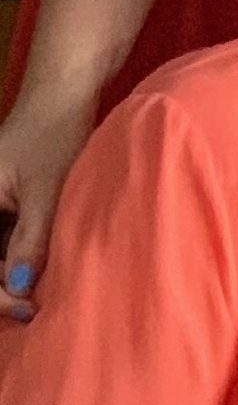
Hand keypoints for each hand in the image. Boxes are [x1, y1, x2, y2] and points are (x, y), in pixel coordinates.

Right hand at [0, 82, 98, 324]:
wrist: (64, 94)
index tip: (21, 304)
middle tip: (30, 310)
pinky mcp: (4, 205)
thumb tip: (20, 288)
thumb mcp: (46, 192)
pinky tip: (39, 273)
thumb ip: (31, 241)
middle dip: (1, 287)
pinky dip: (18, 259)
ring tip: (36, 299)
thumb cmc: (53, 134)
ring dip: (11, 275)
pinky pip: (3, 241)